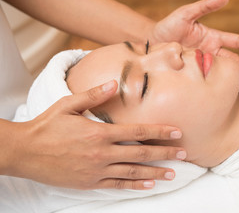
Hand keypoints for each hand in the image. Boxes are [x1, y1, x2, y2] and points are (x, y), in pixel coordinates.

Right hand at [6, 80, 185, 189]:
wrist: (24, 152)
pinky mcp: (89, 182)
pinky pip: (117, 185)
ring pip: (132, 172)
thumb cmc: (46, 126)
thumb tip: (114, 83)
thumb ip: (93, 95)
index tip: (177, 133)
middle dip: (165, 153)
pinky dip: (134, 185)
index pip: (138, 132)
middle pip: (141, 154)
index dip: (160, 132)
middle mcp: (102, 152)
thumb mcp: (68, 105)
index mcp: (99, 132)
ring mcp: (96, 170)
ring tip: (173, 173)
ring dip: (155, 172)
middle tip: (184, 154)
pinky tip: (148, 185)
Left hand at [151, 0, 238, 89]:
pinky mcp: (194, 75)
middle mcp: (210, 52)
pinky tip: (223, 93)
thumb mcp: (186, 14)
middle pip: (233, 61)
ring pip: (223, 74)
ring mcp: (203, 65)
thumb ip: (205, 6)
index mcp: (212, 38)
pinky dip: (217, 87)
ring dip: (234, 80)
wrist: (150, 43)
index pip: (237, 41)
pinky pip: (208, 81)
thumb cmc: (168, 27)